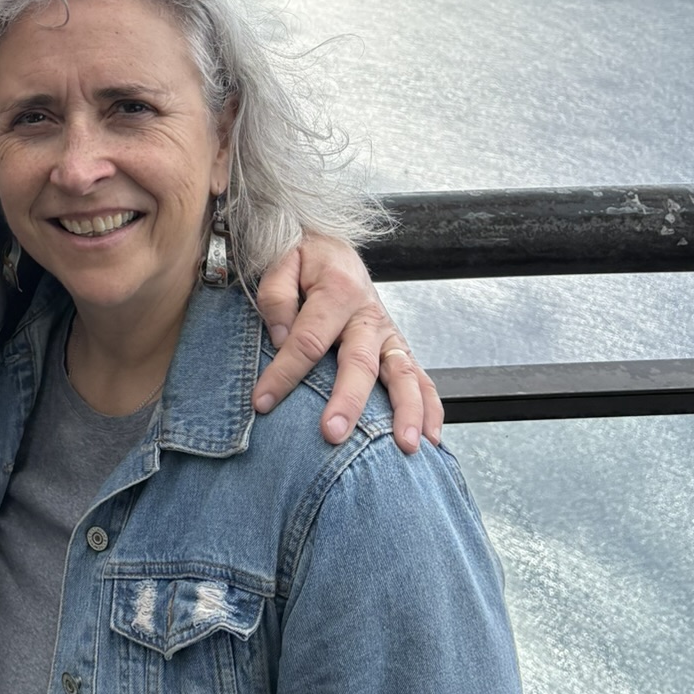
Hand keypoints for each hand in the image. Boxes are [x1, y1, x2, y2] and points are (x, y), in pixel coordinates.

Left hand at [252, 234, 443, 455]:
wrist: (334, 248)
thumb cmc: (306, 260)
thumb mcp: (282, 261)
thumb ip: (277, 296)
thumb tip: (280, 337)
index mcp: (338, 291)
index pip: (308, 339)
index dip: (284, 373)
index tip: (262, 401)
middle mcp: (369, 315)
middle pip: (360, 363)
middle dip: (347, 401)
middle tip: (332, 433)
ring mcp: (388, 334)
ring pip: (403, 374)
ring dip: (405, 411)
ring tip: (404, 446)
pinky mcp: (398, 348)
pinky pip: (420, 379)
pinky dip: (430, 408)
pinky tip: (431, 438)